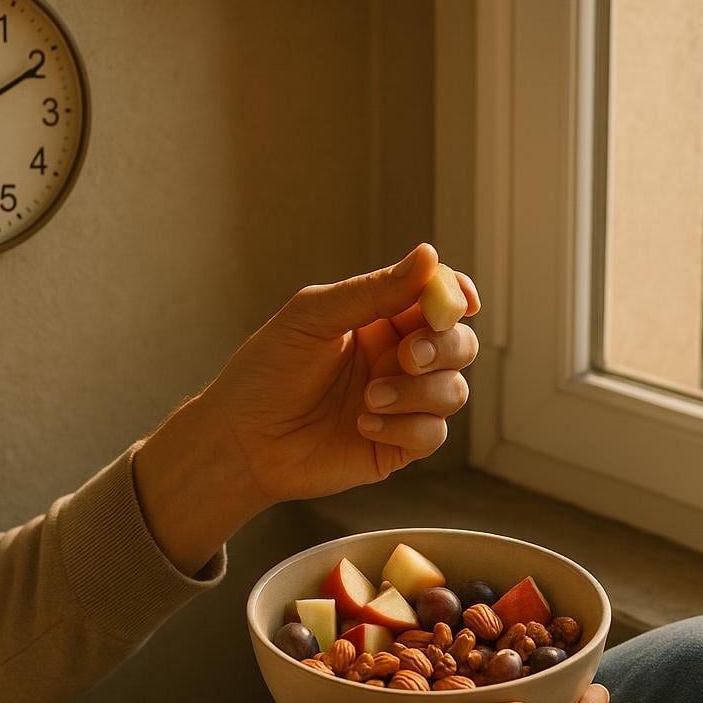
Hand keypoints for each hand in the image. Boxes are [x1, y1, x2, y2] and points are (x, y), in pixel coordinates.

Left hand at [209, 242, 478, 500]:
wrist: (241, 441)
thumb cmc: (266, 371)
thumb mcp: (314, 317)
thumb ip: (373, 291)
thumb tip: (429, 256)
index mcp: (380, 320)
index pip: (437, 299)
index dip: (457, 296)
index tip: (462, 301)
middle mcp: (397, 359)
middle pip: (459, 344)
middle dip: (444, 346)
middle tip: (410, 356)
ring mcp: (402, 404)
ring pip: (454, 391)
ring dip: (419, 392)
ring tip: (370, 398)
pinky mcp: (398, 446)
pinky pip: (433, 434)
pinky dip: (405, 427)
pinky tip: (364, 425)